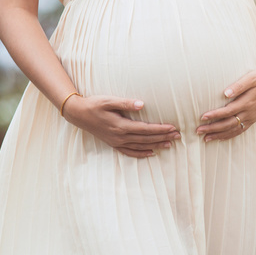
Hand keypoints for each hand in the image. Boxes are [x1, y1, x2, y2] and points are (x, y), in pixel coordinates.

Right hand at [62, 94, 180, 157]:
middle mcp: (120, 136)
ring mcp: (116, 142)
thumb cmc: (94, 104)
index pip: (146, 129)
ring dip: (156, 145)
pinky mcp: (113, 144)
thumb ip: (125, 103)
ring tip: (170, 144)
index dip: (160, 129)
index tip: (173, 127)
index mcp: (121, 126)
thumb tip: (142, 104)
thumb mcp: (108, 101)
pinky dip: (141, 153)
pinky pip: (130, 152)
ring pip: (141, 146)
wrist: (78, 114)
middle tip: (177, 136)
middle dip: (163, 137)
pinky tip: (151, 153)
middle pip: (146, 139)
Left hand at [196, 66, 255, 141]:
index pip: (228, 111)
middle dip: (213, 128)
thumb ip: (239, 85)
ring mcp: (251, 117)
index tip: (202, 117)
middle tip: (198, 130)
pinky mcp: (253, 119)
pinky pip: (240, 131)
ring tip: (205, 138)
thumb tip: (225, 93)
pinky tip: (219, 138)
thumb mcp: (252, 77)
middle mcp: (249, 112)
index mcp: (248, 102)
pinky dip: (229, 136)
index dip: (215, 115)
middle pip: (228, 124)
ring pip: (233, 130)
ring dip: (219, 135)